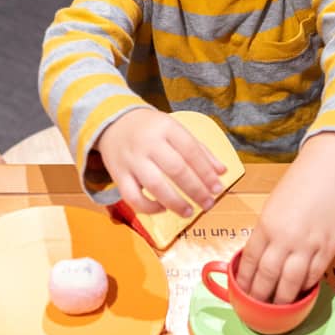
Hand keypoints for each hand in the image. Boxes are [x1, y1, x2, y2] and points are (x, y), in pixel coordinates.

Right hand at [95, 109, 225, 215]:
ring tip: (189, 212)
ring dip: (175, 202)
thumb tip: (221, 172)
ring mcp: (132, 159)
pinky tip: (162, 209)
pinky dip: (148, 207)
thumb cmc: (150, 129)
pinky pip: (132, 196)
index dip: (206, 172)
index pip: (191, 151)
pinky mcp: (118, 174)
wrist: (112, 123)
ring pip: (154, 185)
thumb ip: (199, 150)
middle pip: (176, 169)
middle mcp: (149, 143)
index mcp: (166, 128)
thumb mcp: (175, 130)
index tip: (217, 188)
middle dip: (195, 190)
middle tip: (208, 204)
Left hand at [237, 171, 334, 303]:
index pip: (250, 261)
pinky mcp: (328, 248)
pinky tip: (300, 291)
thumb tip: (258, 263)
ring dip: (283, 298)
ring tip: (278, 308)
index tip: (242, 293)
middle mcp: (286, 238)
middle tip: (257, 308)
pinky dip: (305, 286)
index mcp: (266, 226)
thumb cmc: (296, 189)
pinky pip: (314, 274)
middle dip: (260, 296)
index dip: (245, 281)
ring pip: (292, 282)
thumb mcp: (271, 210)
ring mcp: (309, 244)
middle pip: (268, 276)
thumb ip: (265, 236)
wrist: (326, 174)